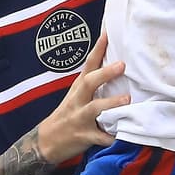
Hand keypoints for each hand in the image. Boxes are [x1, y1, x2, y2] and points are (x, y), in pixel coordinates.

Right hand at [37, 33, 127, 163]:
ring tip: (127, 99)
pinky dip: (110, 137)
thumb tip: (116, 64)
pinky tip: (122, 134)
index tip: (108, 33)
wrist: (46, 142)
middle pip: (89, 82)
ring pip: (95, 108)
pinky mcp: (84, 136)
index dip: (98, 48)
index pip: (88, 64)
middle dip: (105, 73)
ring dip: (111, 103)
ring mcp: (80, 118)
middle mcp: (78, 100)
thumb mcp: (76, 95)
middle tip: (122, 65)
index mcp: (78, 88)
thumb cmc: (68, 114)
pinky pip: (100, 137)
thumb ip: (92, 82)